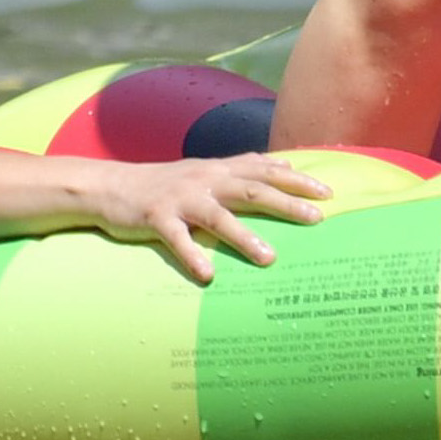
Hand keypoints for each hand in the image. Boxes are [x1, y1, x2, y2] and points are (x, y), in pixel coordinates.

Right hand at [76, 153, 327, 283]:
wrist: (112, 187)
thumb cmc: (166, 182)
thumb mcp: (206, 168)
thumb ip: (244, 166)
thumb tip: (285, 164)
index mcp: (219, 169)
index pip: (265, 171)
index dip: (298, 181)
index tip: (328, 193)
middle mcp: (204, 180)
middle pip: (252, 190)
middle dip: (286, 203)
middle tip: (318, 219)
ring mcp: (180, 199)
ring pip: (218, 217)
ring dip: (245, 237)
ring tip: (270, 259)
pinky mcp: (156, 218)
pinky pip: (176, 240)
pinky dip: (192, 257)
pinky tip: (207, 275)